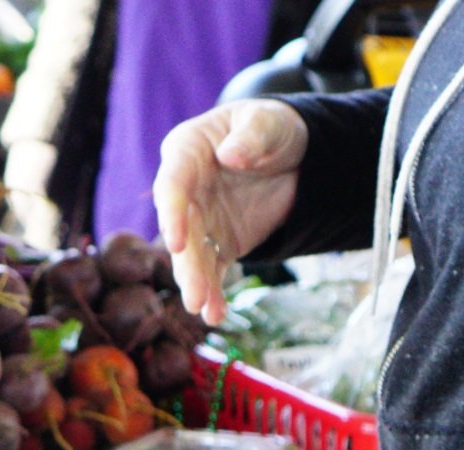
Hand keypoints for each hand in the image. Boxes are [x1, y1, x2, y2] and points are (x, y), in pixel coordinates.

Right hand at [153, 100, 308, 324]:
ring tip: (203, 310)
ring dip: (197, 284)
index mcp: (186, 151)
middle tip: (193, 294)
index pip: (172, 184)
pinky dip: (214, 293)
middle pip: (180, 229)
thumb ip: (251, 135)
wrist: (292, 154)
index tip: (178, 242)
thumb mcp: (269, 121)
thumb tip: (230, 155)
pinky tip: (216, 314)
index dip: (171, 213)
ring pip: (192, 256)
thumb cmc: (271, 128)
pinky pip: (213, 270)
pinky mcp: (218, 243)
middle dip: (186, 264)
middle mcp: (185, 190)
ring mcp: (200, 220)